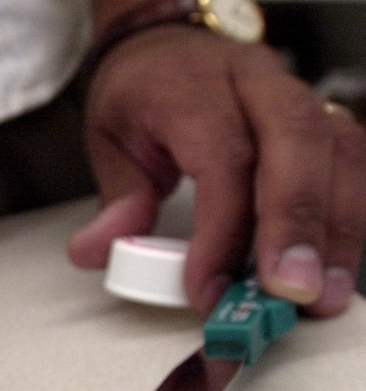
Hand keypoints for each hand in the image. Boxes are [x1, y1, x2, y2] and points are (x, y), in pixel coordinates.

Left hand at [68, 25, 365, 316]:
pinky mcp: (322, 120)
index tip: (208, 289)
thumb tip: (97, 252)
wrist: (166, 48)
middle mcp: (255, 82)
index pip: (222, 157)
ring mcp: (297, 95)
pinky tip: (334, 266)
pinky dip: (348, 217)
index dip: (222, 230)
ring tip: (321, 296)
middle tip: (289, 292)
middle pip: (296, 143)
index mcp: (192, 87)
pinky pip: (353, 163)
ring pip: (338, 152)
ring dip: (335, 230)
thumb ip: (116, 201)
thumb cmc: (143, 95)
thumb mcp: (110, 141)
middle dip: (296, 225)